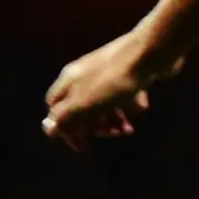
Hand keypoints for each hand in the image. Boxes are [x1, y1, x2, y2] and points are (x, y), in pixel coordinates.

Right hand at [44, 29, 174, 143]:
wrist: (150, 53)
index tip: (84, 146)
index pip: (55, 109)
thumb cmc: (115, 81)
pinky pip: (124, 93)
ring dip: (115, 120)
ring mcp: (107, 72)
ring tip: (128, 129)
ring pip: (105, 103)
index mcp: (69, 81)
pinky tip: (141, 106)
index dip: (67, 129)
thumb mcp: (86, 104)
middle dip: (96, 126)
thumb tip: (48, 130)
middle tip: (112, 134)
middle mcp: (84, 75)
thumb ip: (65, 118)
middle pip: (82, 108)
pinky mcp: (128, 71)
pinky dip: (130, 104)